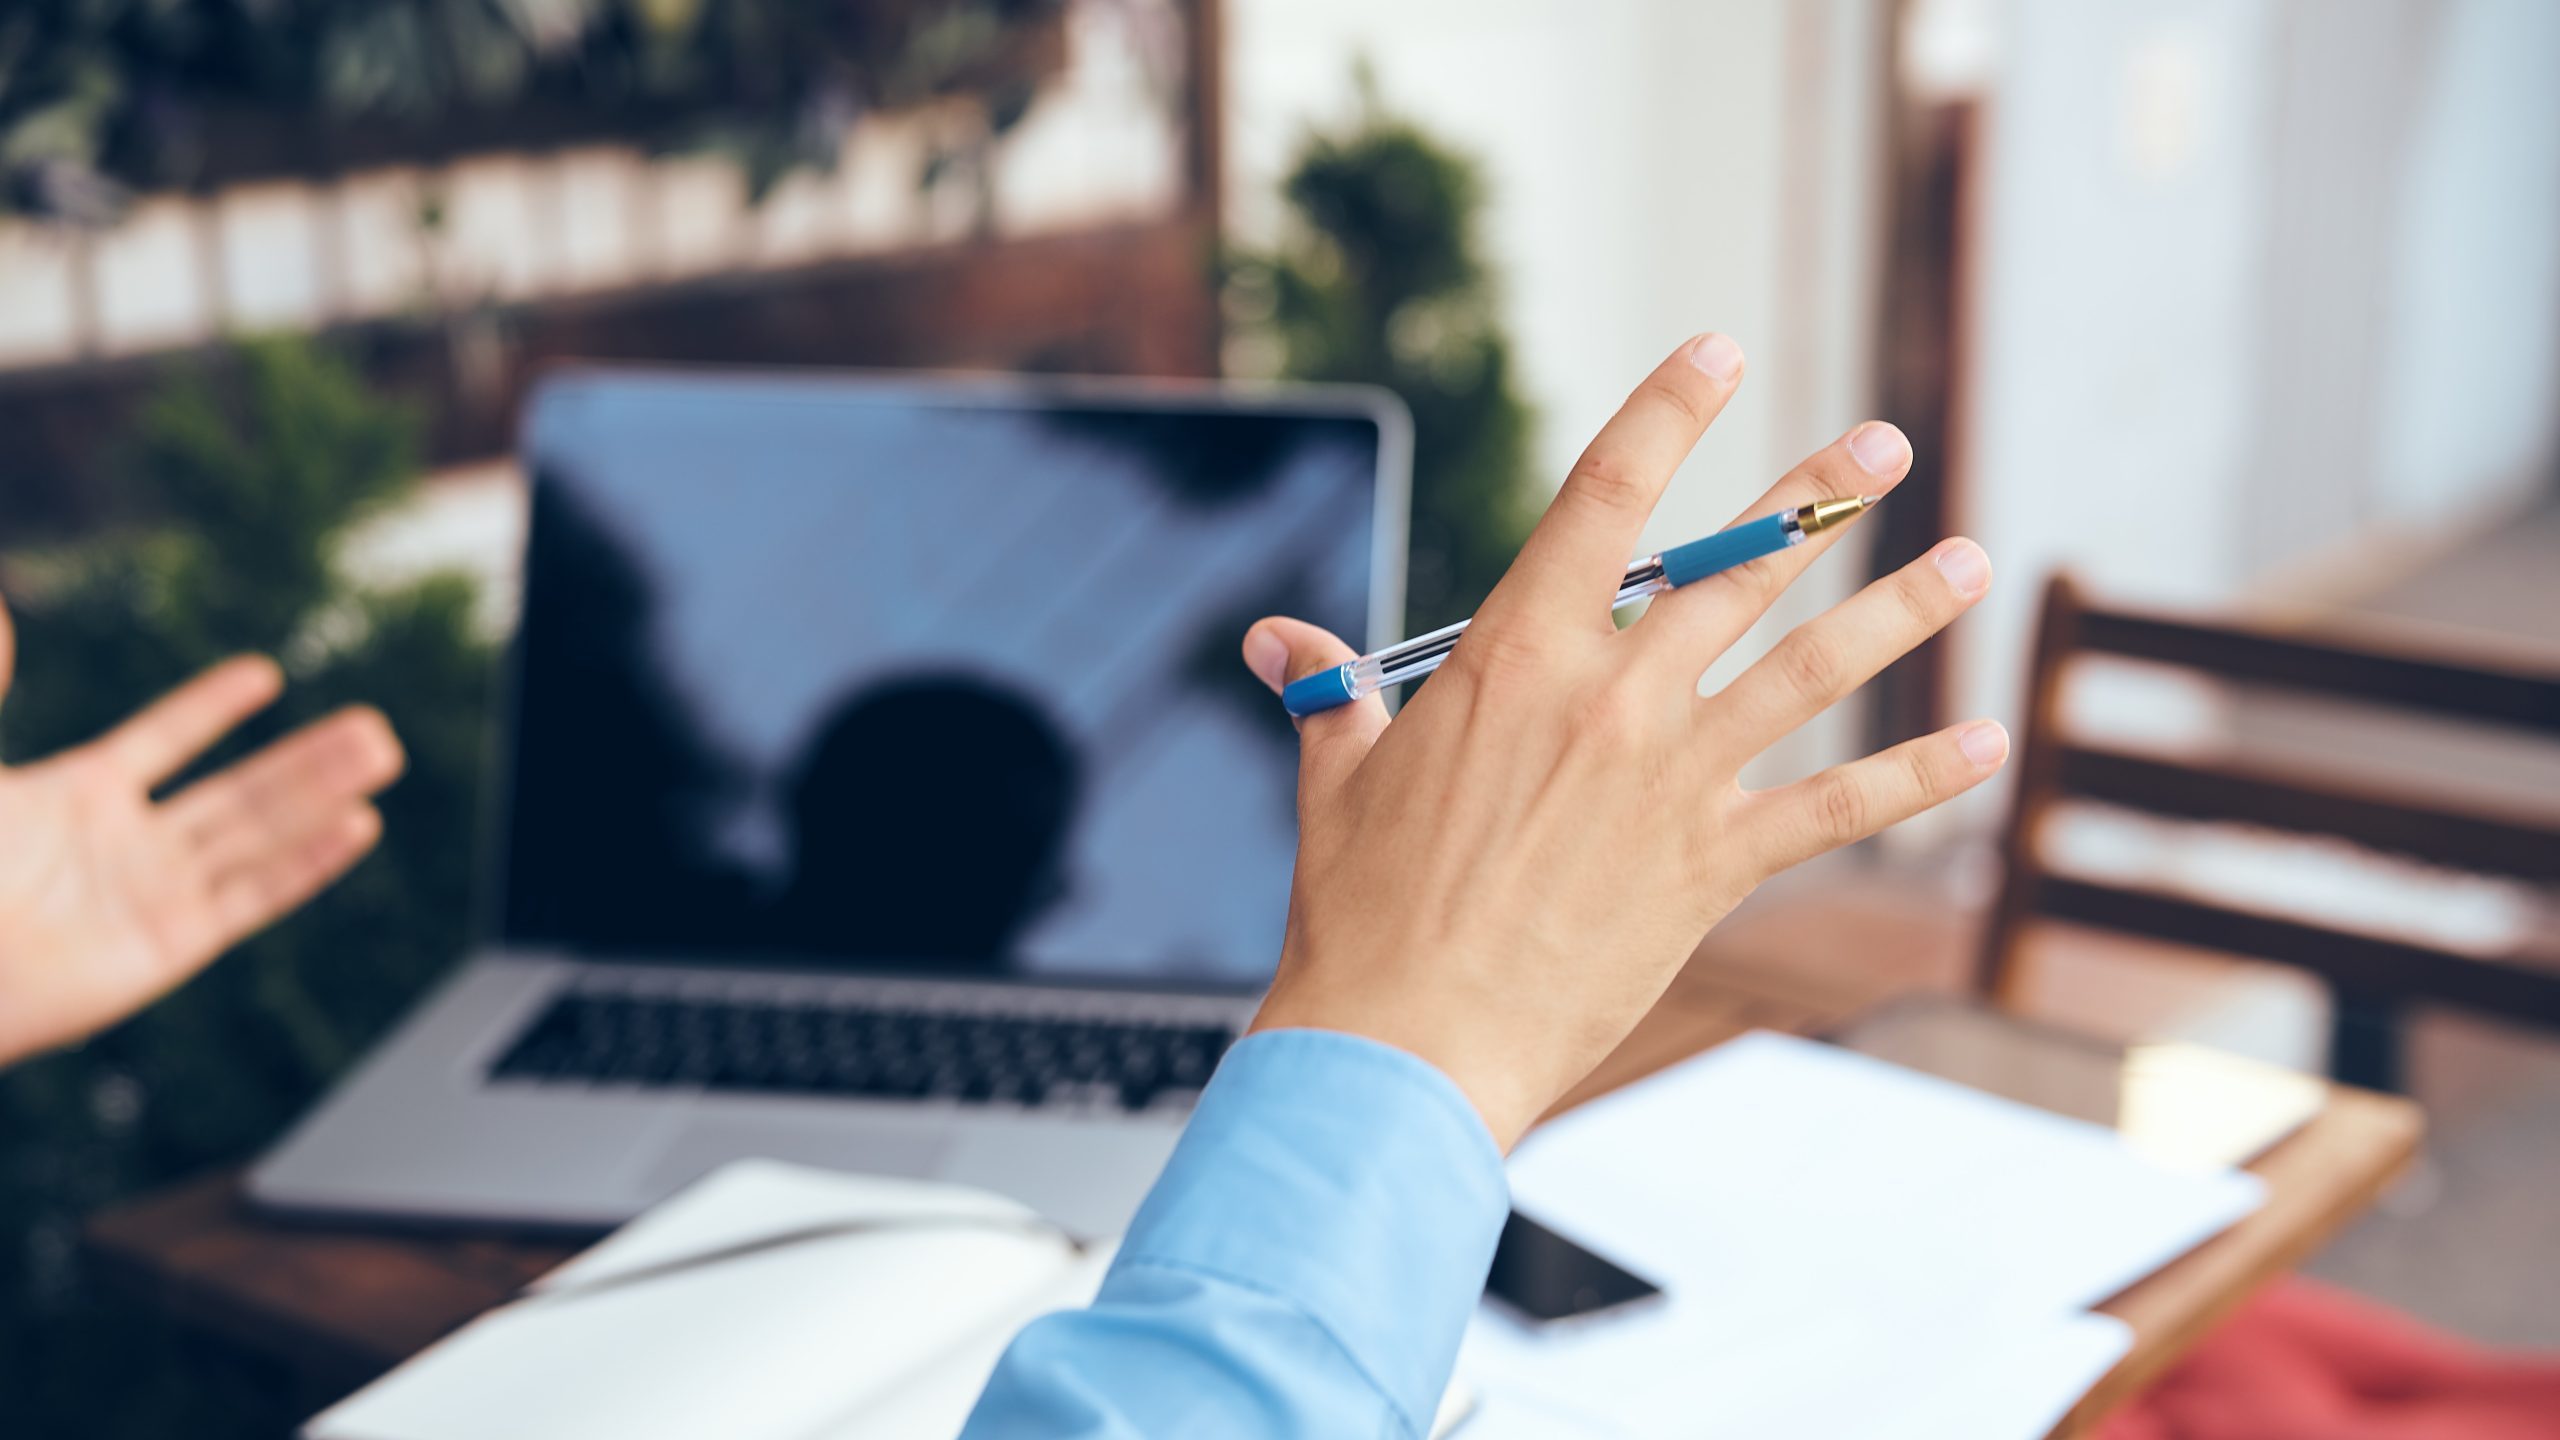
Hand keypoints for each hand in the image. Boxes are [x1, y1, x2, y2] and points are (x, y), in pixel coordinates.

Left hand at [0, 594, 403, 1065]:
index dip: (210, 708)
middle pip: (239, 792)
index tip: (264, 673)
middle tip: (373, 725)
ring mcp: (154, 895)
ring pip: (259, 834)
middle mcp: (127, 844)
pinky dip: (308, 861)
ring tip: (382, 753)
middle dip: (308, 759)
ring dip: (323, 794)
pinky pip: (253, 896)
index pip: (163, 741)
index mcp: (75, 796)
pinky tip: (356, 825)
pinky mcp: (169, 945)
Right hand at [1241, 334, 2006, 1148]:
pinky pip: (1837, 807)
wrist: (1411, 1039)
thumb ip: (1332, 693)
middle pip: (1735, 571)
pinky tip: (1987, 747)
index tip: (1717, 352)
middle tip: (1883, 448)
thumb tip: (1277, 640)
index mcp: (1516, 655)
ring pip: (1810, 671)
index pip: (1604, 497)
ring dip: (1896, 611)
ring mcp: (1673, 778)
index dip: (1667, 413)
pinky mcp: (1714, 864)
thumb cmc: (1363, 910)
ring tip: (1969, 561)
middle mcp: (1611, 697)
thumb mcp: (1338, 778)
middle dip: (1817, 499)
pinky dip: (1917, 777)